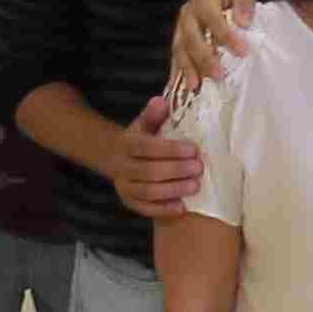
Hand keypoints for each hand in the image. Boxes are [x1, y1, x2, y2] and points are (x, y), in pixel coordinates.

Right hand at [111, 91, 204, 220]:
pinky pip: (145, 209)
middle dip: (176, 170)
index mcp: (125, 144)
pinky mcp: (129, 202)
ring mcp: (124, 186)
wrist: (113, 157)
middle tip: (199, 168)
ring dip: (173, 190)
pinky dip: (164, 210)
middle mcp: (121, 167)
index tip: (193, 149)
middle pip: (148, 171)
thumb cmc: (138, 138)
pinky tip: (182, 207)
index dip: (171, 150)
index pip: (147, 147)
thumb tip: (160, 101)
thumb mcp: (142, 124)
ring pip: (147, 192)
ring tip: (195, 186)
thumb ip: (152, 115)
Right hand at [173, 0, 260, 85]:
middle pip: (192, 38)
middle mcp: (188, 14)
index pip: (214, 19)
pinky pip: (177, 57)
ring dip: (188, 69)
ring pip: (180, 49)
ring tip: (196, 86)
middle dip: (204, 58)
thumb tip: (244, 22)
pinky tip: (184, 87)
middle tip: (218, 75)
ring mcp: (181, 28)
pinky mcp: (180, 40)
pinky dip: (179, 72)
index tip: (242, 52)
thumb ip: (244, 2)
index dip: (226, 36)